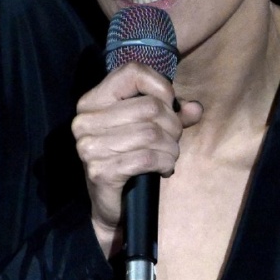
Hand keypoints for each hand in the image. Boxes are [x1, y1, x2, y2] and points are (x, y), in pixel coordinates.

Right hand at [70, 64, 201, 257]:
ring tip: (169, 157)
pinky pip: (147, 157)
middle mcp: (85, 121)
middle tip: (173, 141)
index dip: (160, 87)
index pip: (132, 73)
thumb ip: (172, 114)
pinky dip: (165, 163)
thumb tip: (194, 108)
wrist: (112, 206)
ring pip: (151, 133)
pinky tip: (164, 169)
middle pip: (149, 107)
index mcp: (92, 102)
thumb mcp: (150, 128)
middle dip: (172, 125)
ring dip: (171, 148)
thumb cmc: (129, 160)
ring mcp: (89, 147)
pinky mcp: (100, 171)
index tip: (168, 107)